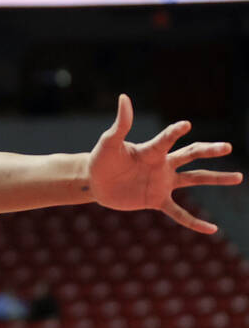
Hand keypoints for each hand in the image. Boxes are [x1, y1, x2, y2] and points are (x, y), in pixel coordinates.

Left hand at [87, 94, 241, 232]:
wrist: (95, 182)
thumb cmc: (101, 159)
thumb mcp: (109, 143)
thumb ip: (120, 124)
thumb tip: (124, 97)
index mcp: (151, 150)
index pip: (166, 140)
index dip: (174, 132)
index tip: (185, 125)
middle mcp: (162, 164)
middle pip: (190, 155)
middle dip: (208, 151)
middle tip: (227, 147)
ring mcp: (162, 183)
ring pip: (194, 179)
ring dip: (216, 178)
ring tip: (238, 177)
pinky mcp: (156, 200)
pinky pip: (179, 213)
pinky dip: (194, 222)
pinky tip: (212, 230)